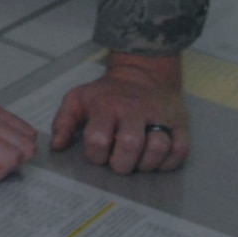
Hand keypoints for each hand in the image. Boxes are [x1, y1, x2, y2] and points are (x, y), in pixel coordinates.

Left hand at [50, 53, 189, 174]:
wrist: (144, 72)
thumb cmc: (108, 92)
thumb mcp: (78, 98)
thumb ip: (63, 121)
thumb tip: (57, 146)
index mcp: (107, 106)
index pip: (98, 139)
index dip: (96, 155)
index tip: (98, 153)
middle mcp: (134, 111)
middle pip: (130, 144)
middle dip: (122, 163)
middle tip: (119, 162)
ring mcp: (160, 116)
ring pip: (158, 147)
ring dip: (146, 163)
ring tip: (138, 161)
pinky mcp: (180, 123)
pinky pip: (180, 150)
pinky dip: (168, 162)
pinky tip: (157, 160)